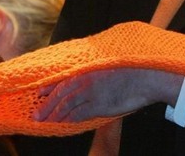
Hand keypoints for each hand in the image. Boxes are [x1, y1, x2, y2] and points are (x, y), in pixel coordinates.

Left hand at [33, 68, 183, 122]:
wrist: (148, 76)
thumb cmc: (134, 67)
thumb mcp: (113, 60)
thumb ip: (100, 65)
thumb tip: (93, 69)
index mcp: (90, 66)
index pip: (64, 77)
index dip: (51, 85)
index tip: (40, 91)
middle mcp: (87, 79)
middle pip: (61, 93)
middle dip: (47, 104)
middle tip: (36, 113)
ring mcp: (92, 92)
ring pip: (66, 105)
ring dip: (53, 114)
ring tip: (44, 121)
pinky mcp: (98, 105)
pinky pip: (78, 114)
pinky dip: (68, 119)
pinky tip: (62, 124)